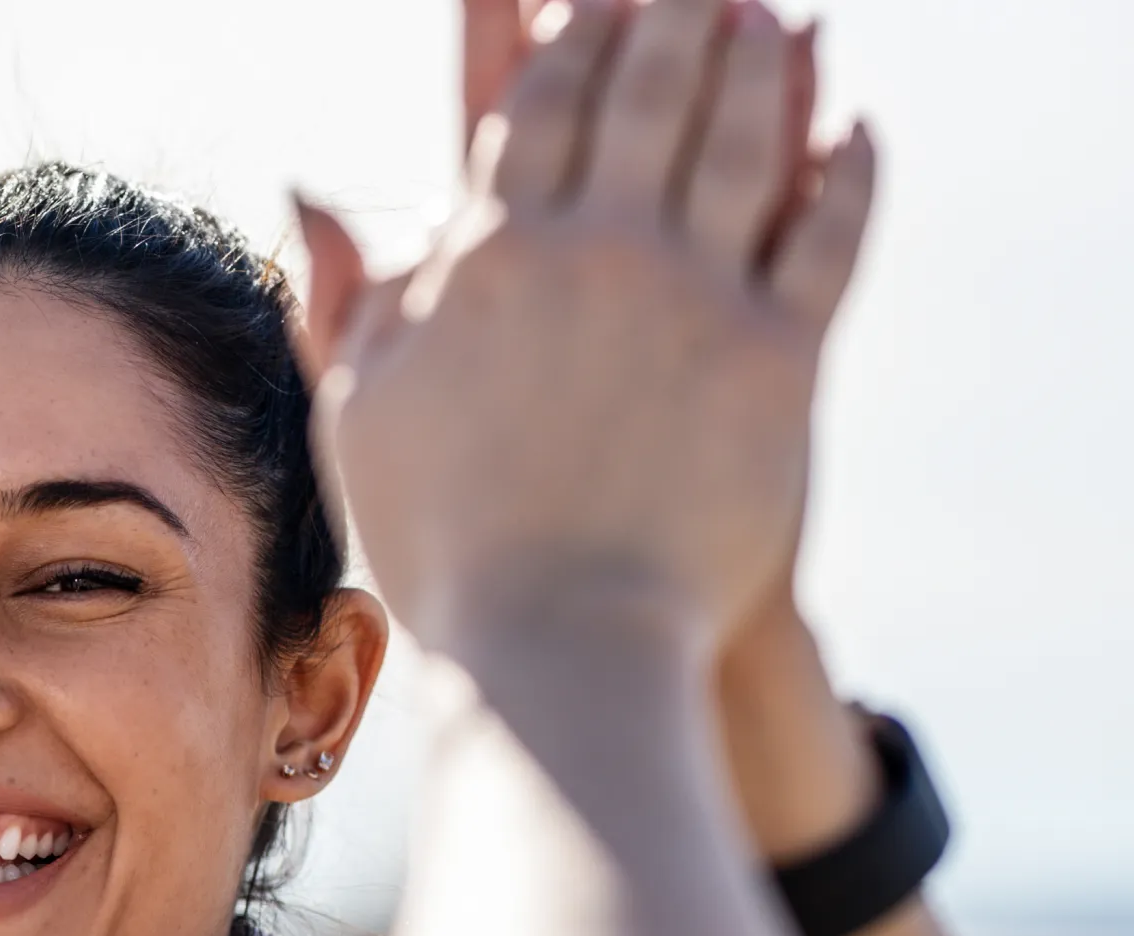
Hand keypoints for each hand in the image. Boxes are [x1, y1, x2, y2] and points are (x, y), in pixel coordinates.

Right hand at [296, 0, 874, 660]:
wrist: (556, 644)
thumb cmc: (440, 547)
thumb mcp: (359, 414)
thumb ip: (341, 296)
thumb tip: (308, 190)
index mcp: (488, 261)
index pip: (532, 106)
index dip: (565, 38)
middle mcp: (595, 254)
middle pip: (645, 92)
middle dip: (670, 16)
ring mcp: (693, 298)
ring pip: (739, 140)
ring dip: (755, 66)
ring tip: (765, 19)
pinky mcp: (777, 357)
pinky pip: (827, 236)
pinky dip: (845, 175)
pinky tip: (855, 135)